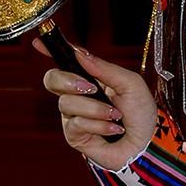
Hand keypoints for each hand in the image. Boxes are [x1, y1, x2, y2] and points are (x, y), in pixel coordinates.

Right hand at [34, 39, 156, 172]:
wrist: (148, 143)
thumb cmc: (141, 113)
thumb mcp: (130, 83)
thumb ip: (104, 68)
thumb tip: (79, 52)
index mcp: (91, 78)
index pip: (66, 61)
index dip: (50, 50)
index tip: (38, 43)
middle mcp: (78, 95)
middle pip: (52, 79)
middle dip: (67, 81)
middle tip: (90, 88)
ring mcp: (74, 115)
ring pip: (67, 103)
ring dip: (95, 109)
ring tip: (116, 116)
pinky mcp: (75, 135)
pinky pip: (75, 124)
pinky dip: (98, 125)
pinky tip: (113, 129)